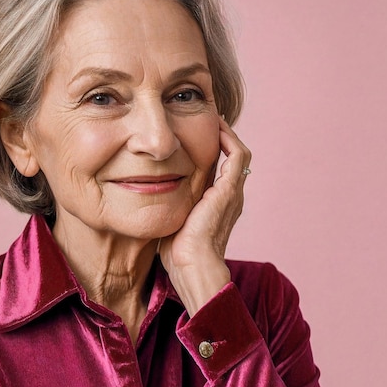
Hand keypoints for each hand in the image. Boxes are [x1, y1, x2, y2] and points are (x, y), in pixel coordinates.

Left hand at [159, 118, 251, 315]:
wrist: (191, 267)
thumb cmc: (178, 253)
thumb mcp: (172, 221)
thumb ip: (169, 205)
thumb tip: (147, 194)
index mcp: (219, 205)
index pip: (221, 170)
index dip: (213, 151)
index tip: (197, 135)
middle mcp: (230, 197)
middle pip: (232, 159)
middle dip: (221, 138)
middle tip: (208, 121)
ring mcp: (232, 194)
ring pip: (239, 154)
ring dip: (227, 135)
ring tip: (214, 119)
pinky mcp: (229, 192)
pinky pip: (237, 157)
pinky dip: (230, 140)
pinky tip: (217, 128)